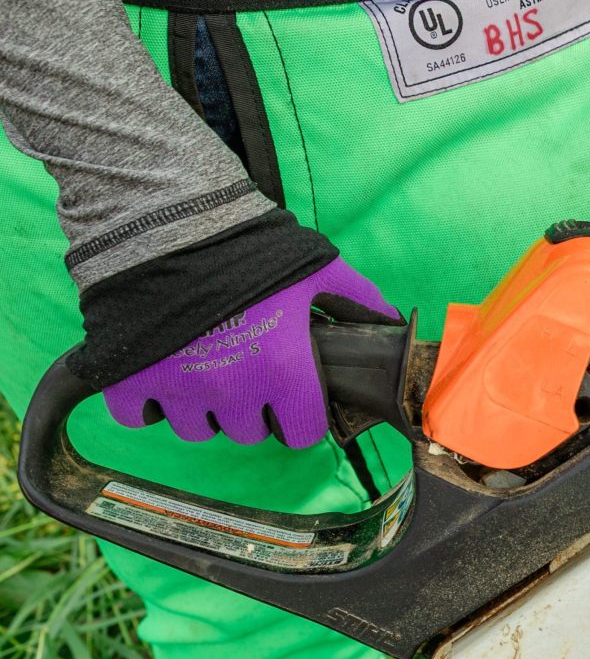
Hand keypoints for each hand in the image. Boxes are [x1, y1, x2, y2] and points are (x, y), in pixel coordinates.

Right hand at [103, 257, 399, 447]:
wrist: (170, 225)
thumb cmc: (253, 250)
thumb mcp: (318, 269)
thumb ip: (357, 299)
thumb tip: (390, 320)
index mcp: (284, 373)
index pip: (303, 434)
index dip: (302, 416)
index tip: (296, 397)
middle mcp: (234, 393)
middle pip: (249, 432)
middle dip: (253, 408)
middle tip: (249, 373)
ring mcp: (179, 391)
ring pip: (197, 429)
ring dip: (205, 408)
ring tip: (207, 368)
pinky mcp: (131, 381)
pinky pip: (139, 416)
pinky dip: (148, 401)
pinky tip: (161, 371)